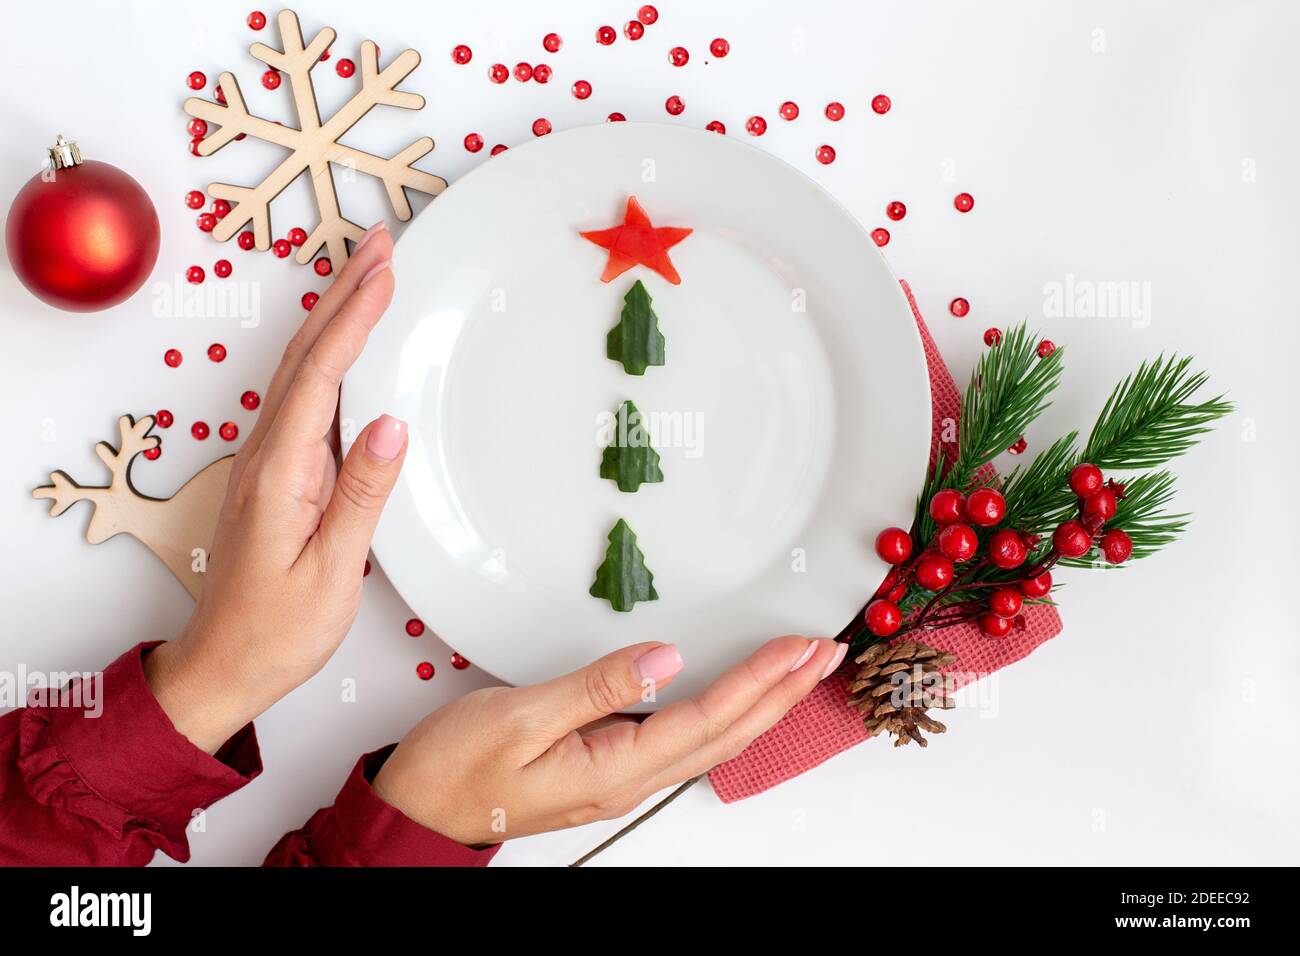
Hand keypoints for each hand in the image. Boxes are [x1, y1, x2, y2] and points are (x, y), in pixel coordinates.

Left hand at [146, 222, 406, 751]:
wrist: (225, 664)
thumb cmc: (278, 628)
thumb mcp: (331, 569)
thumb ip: (360, 494)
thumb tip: (392, 423)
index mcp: (281, 471)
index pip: (322, 374)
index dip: (354, 317)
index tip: (385, 270)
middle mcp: (267, 454)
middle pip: (306, 353)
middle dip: (343, 291)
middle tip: (380, 242)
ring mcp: (269, 461)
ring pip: (302, 368)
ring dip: (335, 315)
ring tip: (370, 274)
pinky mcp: (277, 473)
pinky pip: (304, 396)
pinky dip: (329, 354)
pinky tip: (347, 345)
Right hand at [372, 636, 847, 844]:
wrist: (418, 812)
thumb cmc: (455, 768)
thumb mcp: (520, 717)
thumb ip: (596, 687)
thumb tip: (665, 658)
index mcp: (614, 767)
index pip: (708, 717)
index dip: (760, 680)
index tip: (799, 646)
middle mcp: (628, 778)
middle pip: (728, 735)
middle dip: (783, 693)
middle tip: (825, 654)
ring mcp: (620, 776)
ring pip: (712, 740)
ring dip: (761, 703)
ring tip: (797, 671)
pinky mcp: (606, 766)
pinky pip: (685, 740)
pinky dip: (724, 713)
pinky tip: (734, 699)